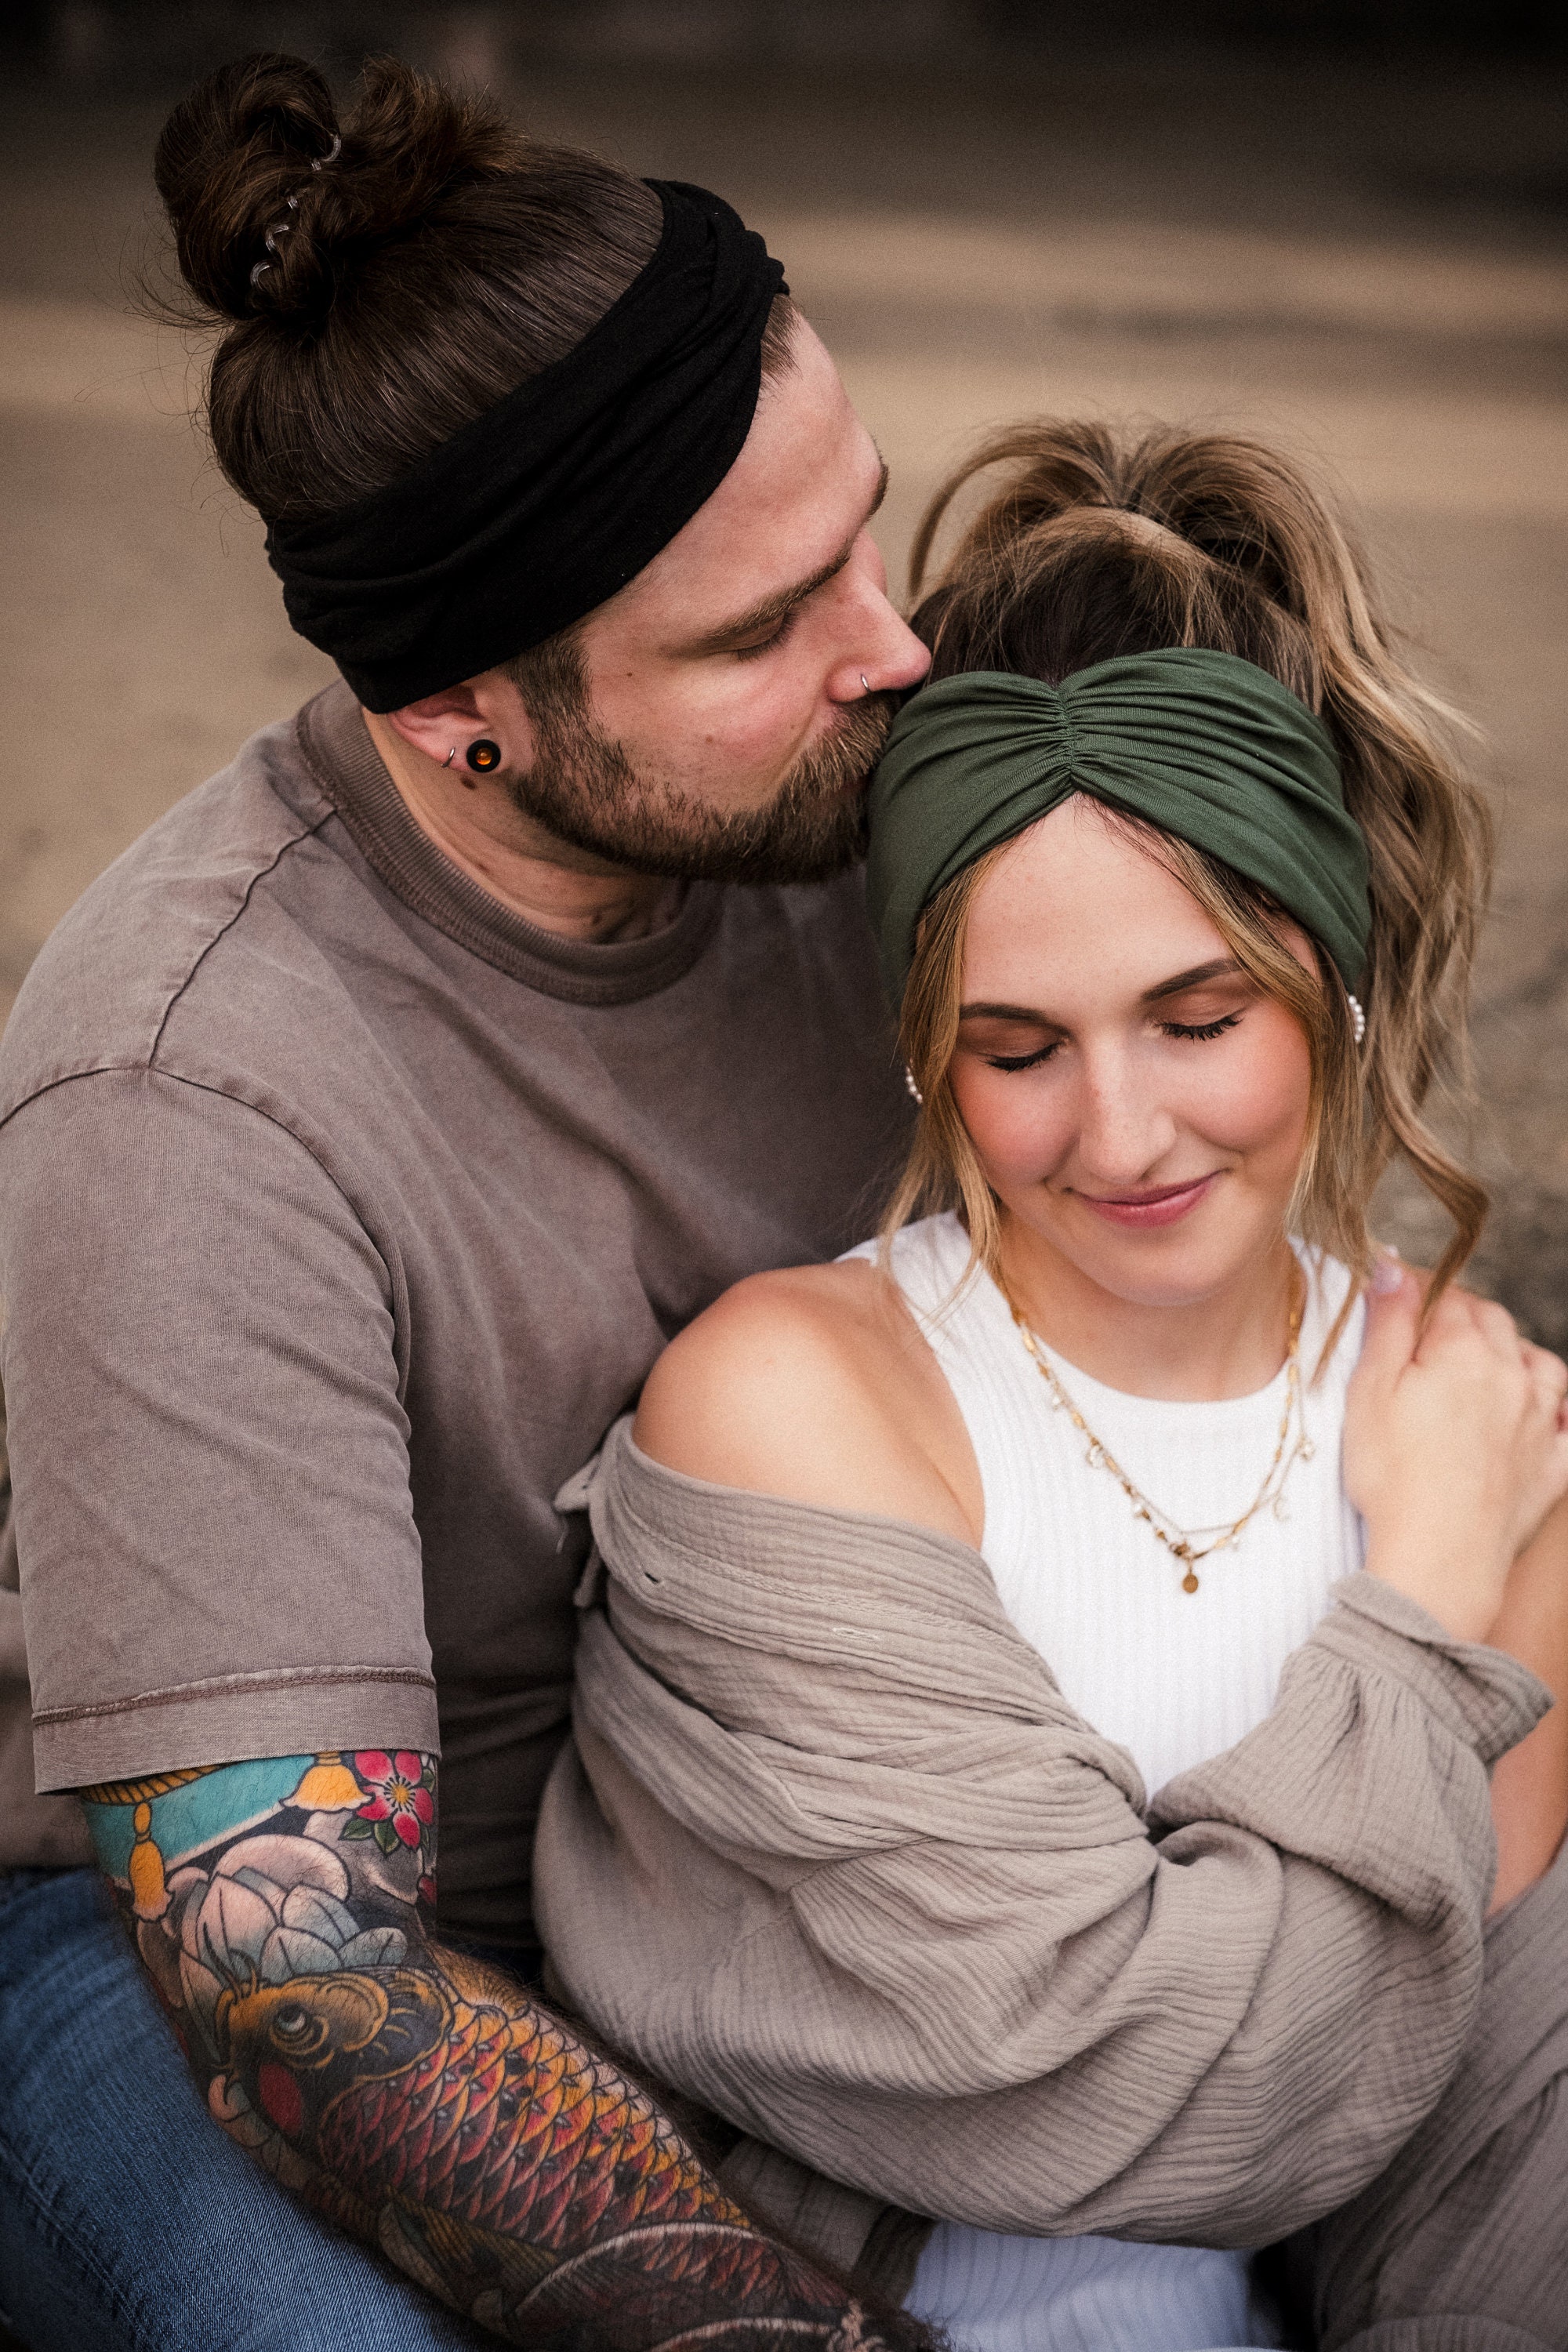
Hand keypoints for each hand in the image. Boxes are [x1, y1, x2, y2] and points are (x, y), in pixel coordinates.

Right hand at [1344, 1261, 1567, 1641]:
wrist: (1440, 1555)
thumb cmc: (1394, 1475)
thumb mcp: (1370, 1388)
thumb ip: (1389, 1322)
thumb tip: (1392, 1264)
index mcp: (1465, 1351)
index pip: (1446, 1298)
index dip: (1419, 1295)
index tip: (1396, 1304)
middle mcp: (1513, 1376)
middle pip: (1495, 1324)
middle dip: (1464, 1319)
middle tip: (1428, 1339)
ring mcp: (1540, 1421)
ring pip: (1539, 1363)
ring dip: (1512, 1355)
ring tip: (1482, 1368)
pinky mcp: (1553, 1465)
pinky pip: (1567, 1423)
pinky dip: (1556, 1411)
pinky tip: (1539, 1414)